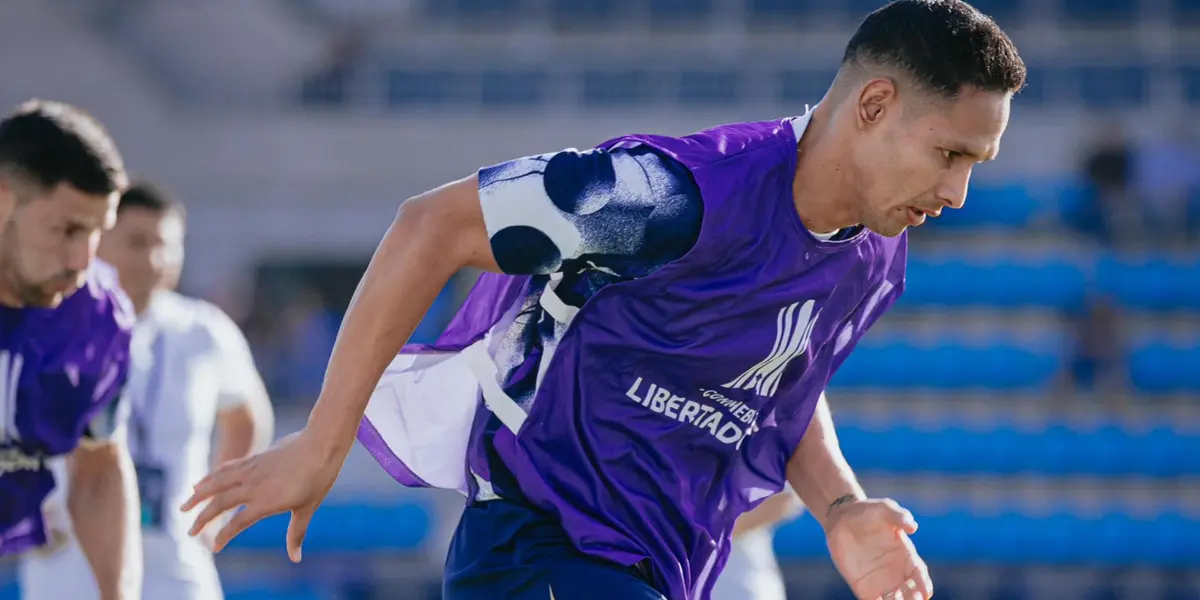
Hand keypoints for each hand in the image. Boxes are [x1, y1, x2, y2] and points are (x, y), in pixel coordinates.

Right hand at [180, 430, 342, 561]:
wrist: (320, 444)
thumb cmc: (317, 477)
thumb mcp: (307, 508)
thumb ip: (296, 533)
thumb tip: (295, 558)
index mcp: (265, 500)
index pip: (238, 522)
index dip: (224, 535)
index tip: (214, 547)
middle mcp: (253, 485)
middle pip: (220, 503)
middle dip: (202, 518)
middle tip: (189, 532)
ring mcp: (252, 470)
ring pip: (217, 482)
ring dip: (198, 494)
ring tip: (184, 506)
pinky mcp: (254, 459)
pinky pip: (227, 468)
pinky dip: (211, 476)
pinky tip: (202, 482)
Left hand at [825, 498, 932, 599]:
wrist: (842, 516)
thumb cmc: (868, 510)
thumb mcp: (885, 508)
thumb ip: (899, 516)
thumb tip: (913, 527)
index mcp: (905, 554)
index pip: (918, 573)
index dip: (924, 583)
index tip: (926, 592)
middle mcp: (895, 570)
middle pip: (910, 590)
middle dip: (914, 598)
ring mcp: (878, 578)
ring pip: (893, 599)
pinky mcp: (861, 583)